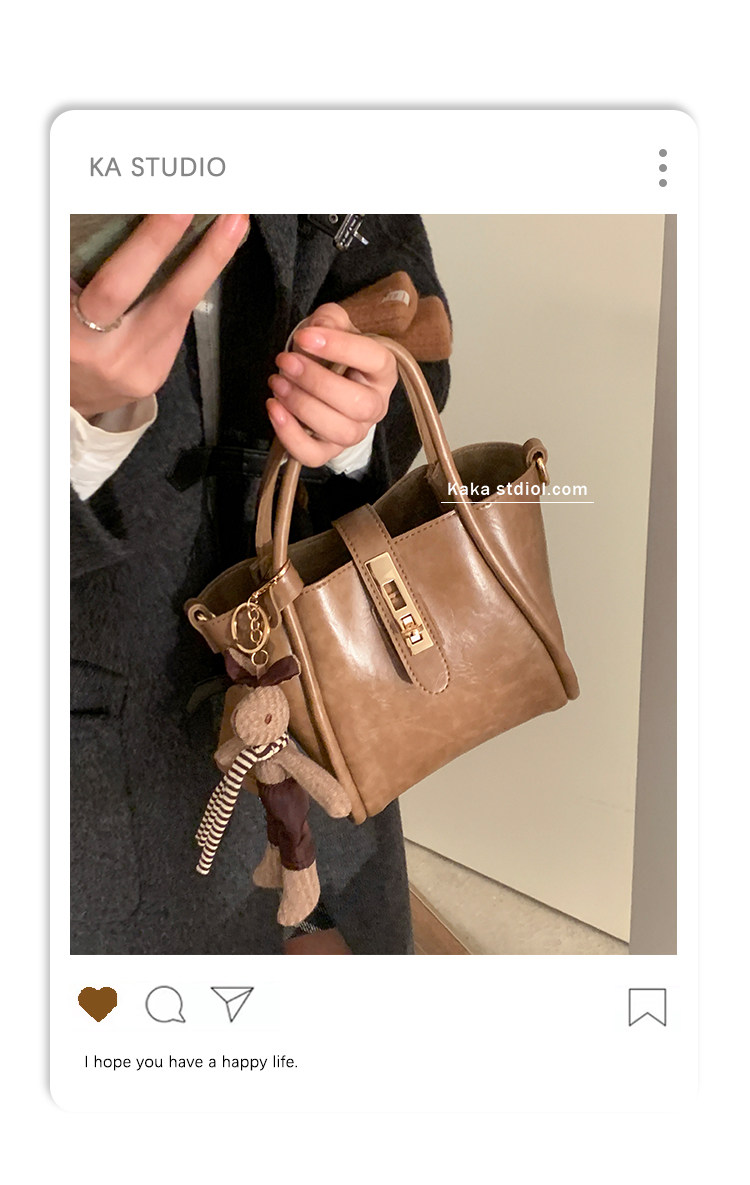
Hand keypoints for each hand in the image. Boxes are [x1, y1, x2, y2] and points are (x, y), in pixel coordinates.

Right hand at [70, 213, 248, 419]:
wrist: (61, 393)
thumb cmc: (56, 331)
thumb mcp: (55, 299)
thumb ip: (82, 267)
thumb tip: (133, 213)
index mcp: (72, 332)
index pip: (117, 284)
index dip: (151, 244)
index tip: (177, 207)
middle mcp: (108, 356)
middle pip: (167, 299)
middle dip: (205, 254)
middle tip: (232, 216)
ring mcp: (135, 370)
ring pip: (180, 310)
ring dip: (210, 264)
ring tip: (232, 226)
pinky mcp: (152, 377)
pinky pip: (175, 325)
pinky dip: (185, 289)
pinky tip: (198, 261)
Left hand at [266, 302, 397, 466]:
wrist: (324, 378)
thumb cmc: (331, 352)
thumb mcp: (333, 325)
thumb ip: (328, 320)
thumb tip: (315, 331)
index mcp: (383, 371)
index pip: (374, 359)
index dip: (340, 347)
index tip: (304, 337)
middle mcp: (375, 406)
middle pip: (358, 404)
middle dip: (316, 382)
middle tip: (285, 362)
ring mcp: (355, 432)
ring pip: (338, 431)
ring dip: (303, 407)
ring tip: (278, 383)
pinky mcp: (329, 451)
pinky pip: (314, 456)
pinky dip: (291, 436)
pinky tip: (274, 409)